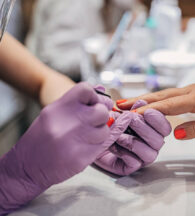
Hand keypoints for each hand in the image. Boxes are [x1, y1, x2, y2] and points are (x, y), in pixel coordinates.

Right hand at [0, 83, 115, 213]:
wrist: (26, 168)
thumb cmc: (41, 139)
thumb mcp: (53, 115)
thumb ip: (76, 103)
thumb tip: (102, 89)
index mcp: (58, 108)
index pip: (86, 89)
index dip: (93, 96)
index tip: (92, 104)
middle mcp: (67, 122)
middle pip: (101, 111)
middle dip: (100, 117)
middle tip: (93, 123)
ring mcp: (74, 140)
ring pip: (104, 130)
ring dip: (100, 134)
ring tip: (86, 138)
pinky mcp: (81, 158)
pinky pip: (101, 146)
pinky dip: (96, 146)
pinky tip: (84, 148)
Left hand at [94, 100, 171, 175]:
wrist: (91, 139)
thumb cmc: (108, 126)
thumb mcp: (119, 112)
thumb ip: (131, 108)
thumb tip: (142, 101)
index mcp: (152, 130)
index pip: (165, 127)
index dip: (158, 119)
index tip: (147, 111)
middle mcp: (150, 145)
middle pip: (159, 140)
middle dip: (144, 128)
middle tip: (130, 119)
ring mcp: (142, 158)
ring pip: (150, 154)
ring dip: (133, 141)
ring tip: (119, 135)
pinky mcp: (131, 167)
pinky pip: (134, 162)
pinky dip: (123, 152)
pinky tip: (113, 145)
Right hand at [118, 82, 194, 139]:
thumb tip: (176, 133)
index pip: (169, 105)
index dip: (149, 110)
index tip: (131, 114)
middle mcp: (192, 90)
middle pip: (161, 96)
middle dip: (139, 101)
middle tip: (118, 106)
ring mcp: (192, 88)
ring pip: (164, 93)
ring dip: (144, 98)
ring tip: (126, 103)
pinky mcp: (193, 90)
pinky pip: (170, 94)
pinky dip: (155, 98)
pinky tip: (147, 102)